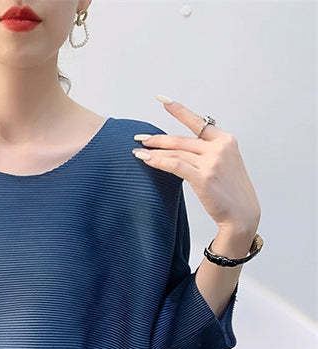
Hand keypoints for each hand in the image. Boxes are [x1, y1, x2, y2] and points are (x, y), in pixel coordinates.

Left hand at [132, 97, 260, 235]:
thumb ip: (209, 152)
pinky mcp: (203, 177)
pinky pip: (175, 165)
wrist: (242, 214)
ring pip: (176, 153)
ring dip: (154, 152)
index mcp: (226, 140)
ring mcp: (212, 162)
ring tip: (138, 152)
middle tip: (140, 138)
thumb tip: (184, 149)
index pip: (198, 122)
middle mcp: (219, 147)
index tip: (163, 101)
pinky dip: (159, 161)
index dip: (179, 110)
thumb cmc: (231, 193)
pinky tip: (147, 160)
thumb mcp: (226, 164)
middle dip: (158, 139)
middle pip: (181, 139)